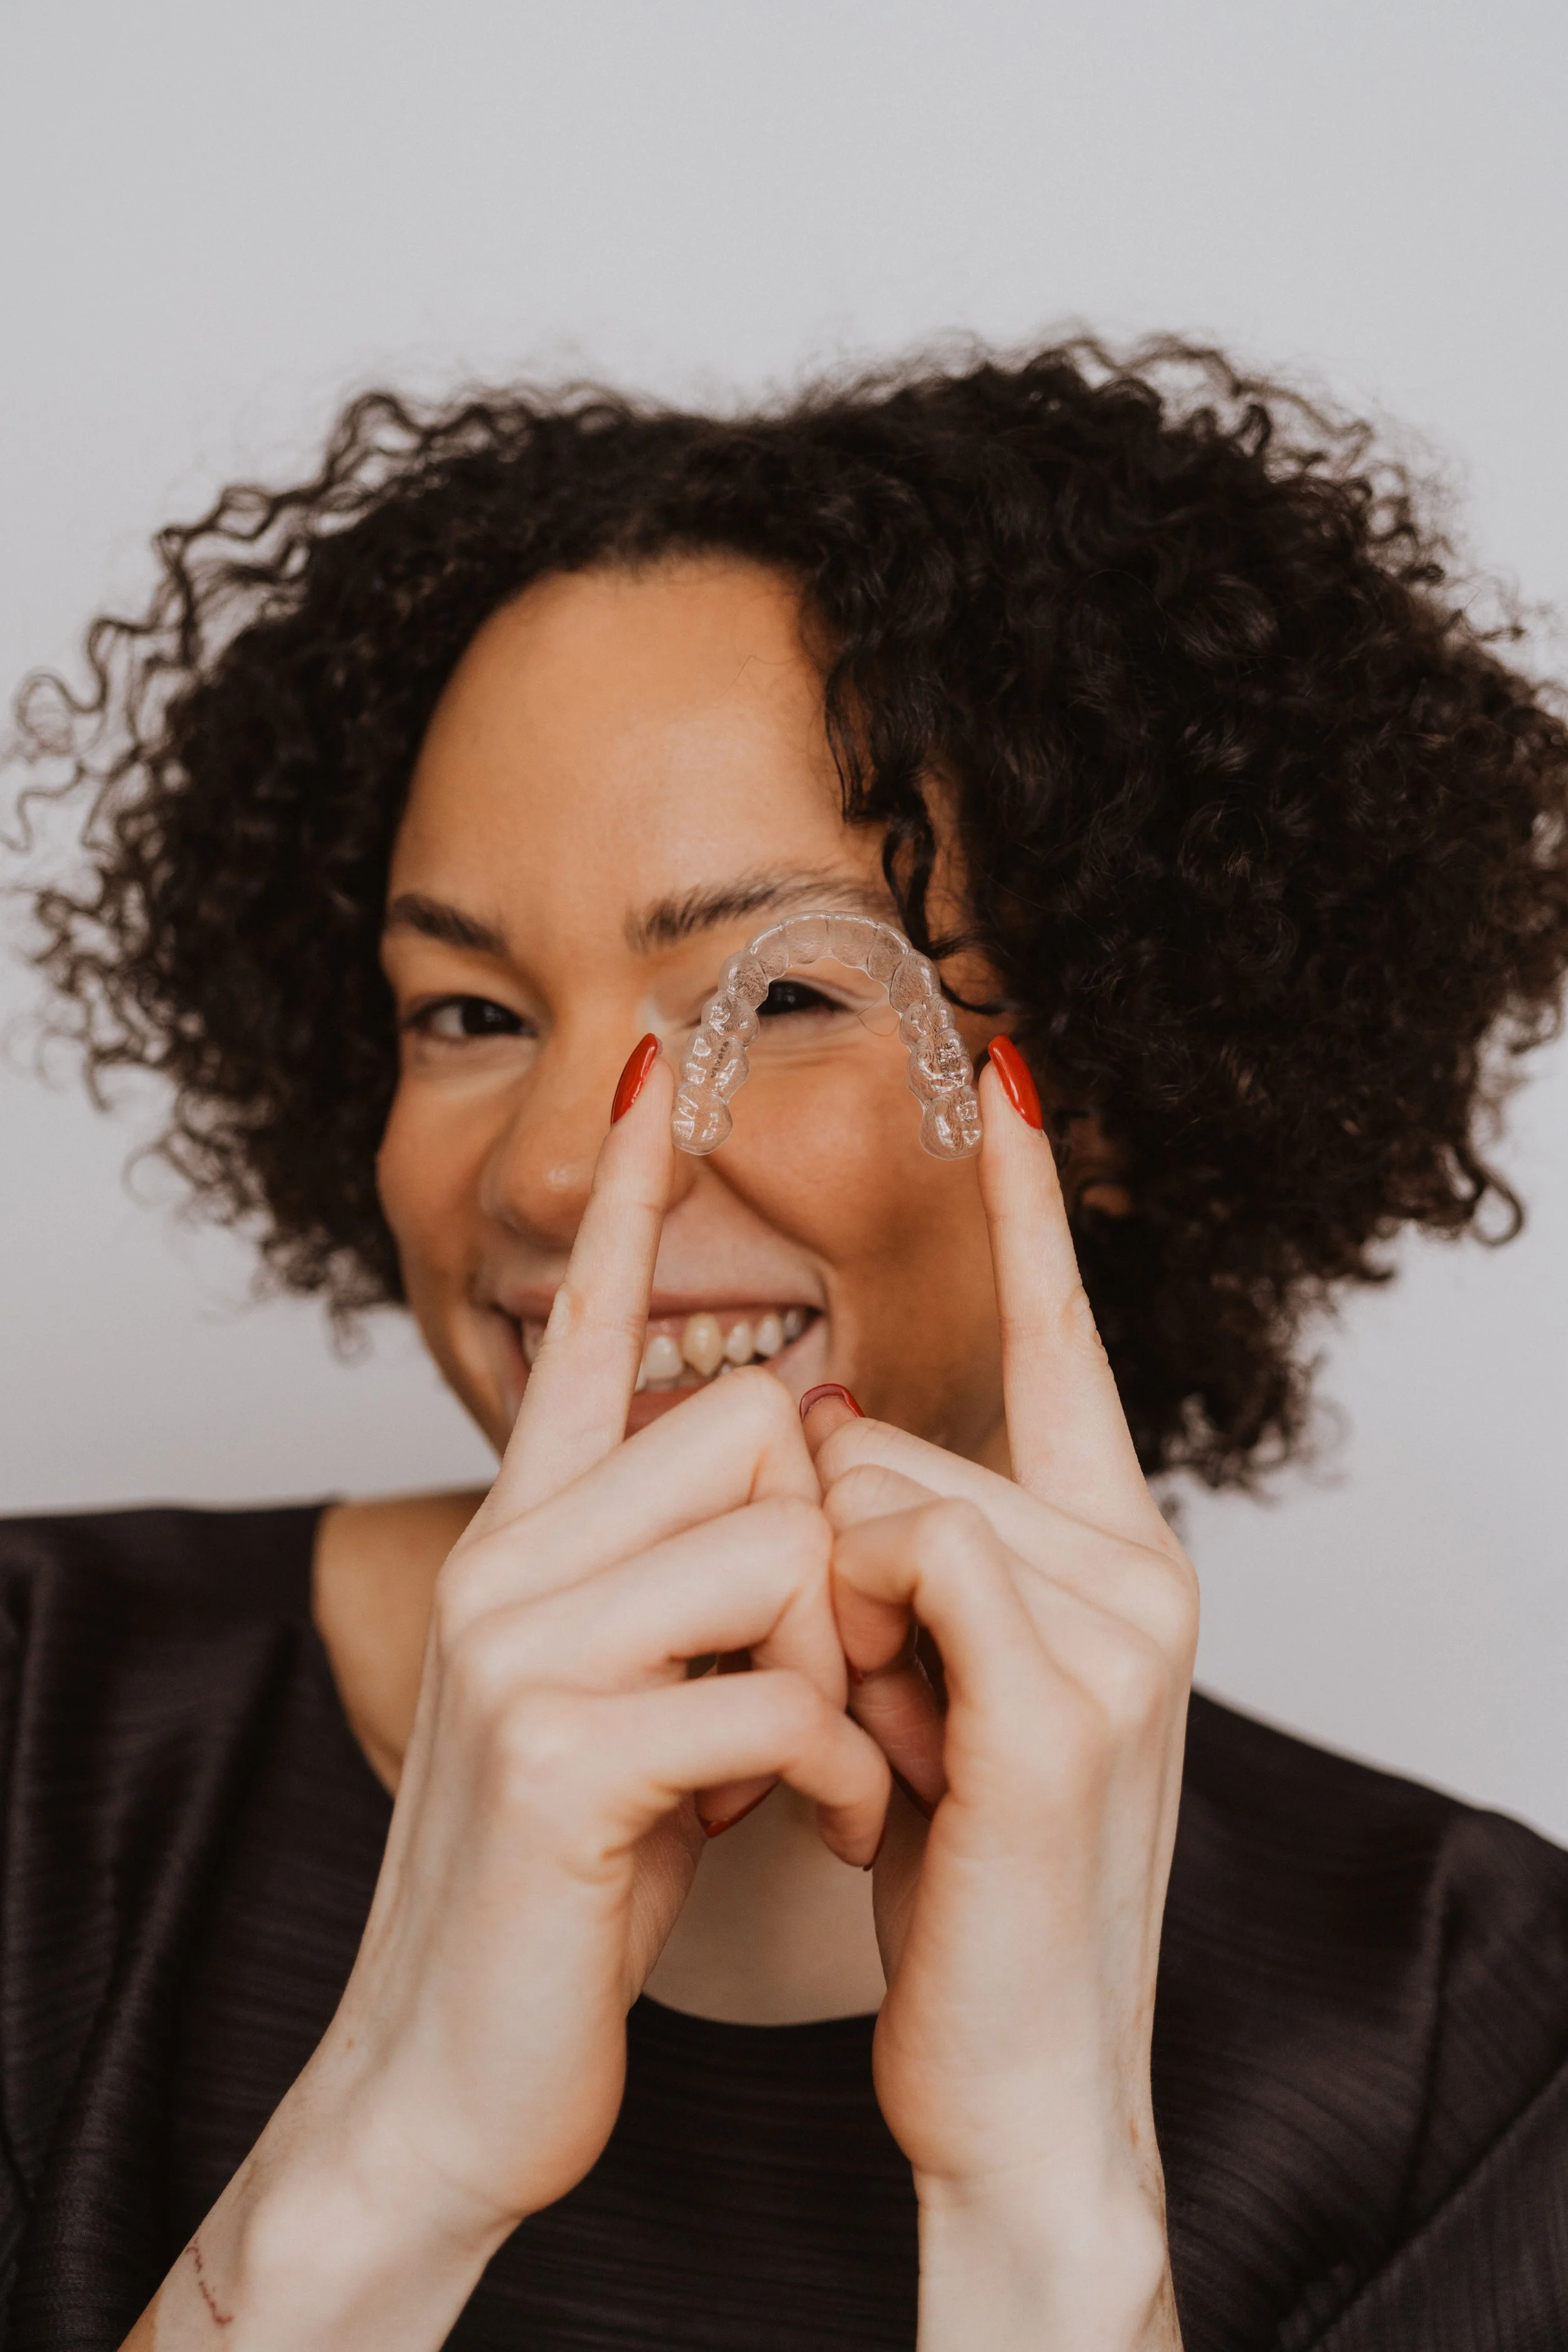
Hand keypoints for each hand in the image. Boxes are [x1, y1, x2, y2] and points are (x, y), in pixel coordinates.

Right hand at [136, 1050, 885, 2350]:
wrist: (461, 2070)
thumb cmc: (587, 1871)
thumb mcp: (650, 1692)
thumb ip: (700, 1566)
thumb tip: (822, 1438)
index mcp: (532, 1532)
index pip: (579, 1325)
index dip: (626, 1197)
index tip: (658, 1062)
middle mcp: (511, 1554)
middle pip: (760, 1424)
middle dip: (833, 1555)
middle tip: (820, 1688)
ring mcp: (522, 1642)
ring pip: (782, 1544)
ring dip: (847, 1676)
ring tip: (810, 1771)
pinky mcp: (561, 1747)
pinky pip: (783, 1687)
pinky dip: (841, 1771)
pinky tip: (810, 1833)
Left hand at [804, 1052, 1196, 2348]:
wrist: (1014, 2074)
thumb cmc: (959, 1879)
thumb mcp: (929, 1684)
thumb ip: (905, 1547)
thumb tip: (819, 1422)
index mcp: (1111, 1551)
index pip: (1063, 1344)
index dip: (1033, 1213)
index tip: (1014, 1068)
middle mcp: (1138, 1564)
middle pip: (890, 1445)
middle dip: (826, 1576)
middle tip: (876, 1722)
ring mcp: (1115, 1626)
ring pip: (872, 1496)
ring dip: (827, 1629)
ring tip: (888, 1759)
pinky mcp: (1060, 1697)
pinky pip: (897, 1557)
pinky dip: (849, 1647)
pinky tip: (886, 1766)